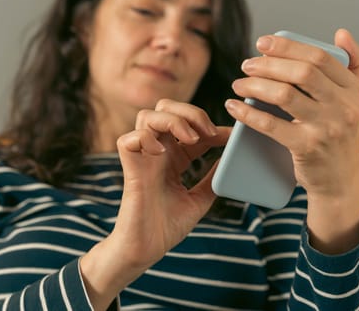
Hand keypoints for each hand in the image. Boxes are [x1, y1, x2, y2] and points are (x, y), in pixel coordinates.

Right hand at [81, 100, 229, 309]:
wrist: (146, 248)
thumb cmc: (167, 227)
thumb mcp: (200, 200)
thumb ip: (211, 179)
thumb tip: (230, 161)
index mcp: (174, 157)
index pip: (190, 126)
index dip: (210, 125)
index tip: (230, 136)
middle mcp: (157, 152)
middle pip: (166, 108)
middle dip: (190, 112)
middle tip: (208, 132)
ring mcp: (142, 158)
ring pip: (147, 116)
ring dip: (173, 120)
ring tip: (191, 139)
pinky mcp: (129, 168)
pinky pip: (128, 139)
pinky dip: (145, 138)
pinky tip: (162, 151)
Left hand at [226, 28, 358, 252]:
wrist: (341, 180)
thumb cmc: (341, 134)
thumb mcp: (357, 98)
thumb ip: (353, 64)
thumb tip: (341, 33)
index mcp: (353, 90)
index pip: (320, 57)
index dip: (288, 46)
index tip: (262, 43)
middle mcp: (344, 107)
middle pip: (302, 73)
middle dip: (268, 64)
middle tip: (247, 65)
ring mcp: (326, 128)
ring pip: (284, 95)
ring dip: (255, 85)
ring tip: (238, 84)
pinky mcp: (306, 147)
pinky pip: (271, 125)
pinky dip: (248, 113)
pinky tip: (233, 107)